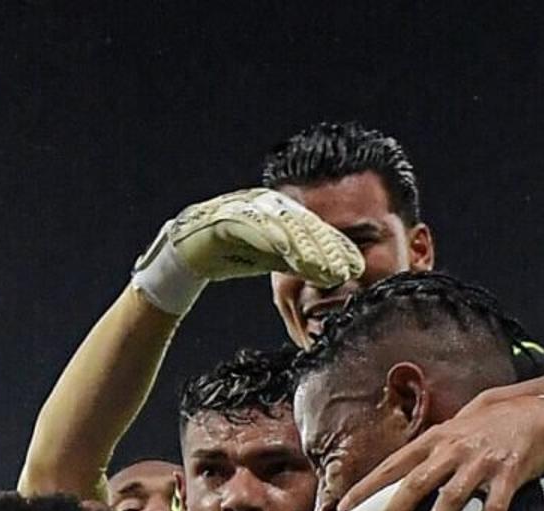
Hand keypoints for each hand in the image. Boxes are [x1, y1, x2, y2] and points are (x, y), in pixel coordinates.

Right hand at [138, 188, 364, 296]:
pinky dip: (277, 242)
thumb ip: (298, 259)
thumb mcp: (271, 259)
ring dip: (308, 249)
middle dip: (328, 247)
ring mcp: (248, 207)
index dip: (336, 246)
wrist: (186, 252)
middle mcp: (268, 204)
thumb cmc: (230, 252)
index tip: (356, 266)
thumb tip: (332, 273)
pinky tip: (294, 258)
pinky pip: (257, 228)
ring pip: (285, 226)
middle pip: (305, 224)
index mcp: (281, 211)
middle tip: (348, 270)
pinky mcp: (228, 216)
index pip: (314, 229)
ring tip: (327, 271)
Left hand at [340, 392, 543, 510]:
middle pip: (415, 484)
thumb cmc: (491, 424)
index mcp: (436, 439)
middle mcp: (454, 450)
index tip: (342, 508)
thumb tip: (399, 471)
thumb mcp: (454, 427)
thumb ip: (428, 449)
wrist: (538, 412)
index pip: (393, 464)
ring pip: (450, 500)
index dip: (367, 487)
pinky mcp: (508, 476)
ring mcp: (481, 463)